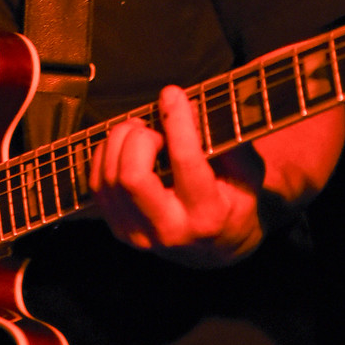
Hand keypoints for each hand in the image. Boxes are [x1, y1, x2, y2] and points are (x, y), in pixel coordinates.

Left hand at [89, 85, 266, 267]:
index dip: (177, 121)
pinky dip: (105, 155)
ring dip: (119, 142)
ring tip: (140, 133)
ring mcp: (139, 234)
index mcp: (207, 214)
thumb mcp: (248, 173)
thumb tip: (193, 106)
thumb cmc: (233, 202)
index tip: (172, 95)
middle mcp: (170, 230)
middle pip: (132, 176)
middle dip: (138, 138)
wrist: (217, 250)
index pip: (185, 161)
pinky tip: (124, 148)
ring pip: (109, 177)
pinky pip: (97, 183)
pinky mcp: (119, 229)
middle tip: (153, 129)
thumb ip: (227, 140)